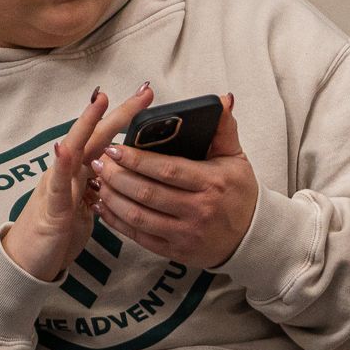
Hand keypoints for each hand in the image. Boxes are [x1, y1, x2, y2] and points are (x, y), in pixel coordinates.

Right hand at [2, 83, 155, 282]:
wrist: (27, 263)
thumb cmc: (59, 233)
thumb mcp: (88, 205)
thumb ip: (102, 186)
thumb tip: (127, 172)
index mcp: (80, 172)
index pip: (106, 138)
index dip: (125, 119)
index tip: (148, 96)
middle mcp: (67, 172)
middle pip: (94, 136)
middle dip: (118, 112)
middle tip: (143, 91)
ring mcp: (58, 187)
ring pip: (74, 151)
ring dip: (86, 125)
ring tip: (100, 102)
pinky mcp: (52, 209)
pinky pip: (58, 185)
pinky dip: (62, 166)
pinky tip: (65, 149)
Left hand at [91, 93, 259, 269]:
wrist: (251, 237)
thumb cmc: (240, 193)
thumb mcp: (236, 159)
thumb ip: (224, 129)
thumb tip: (222, 99)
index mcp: (212, 183)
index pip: (167, 169)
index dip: (137, 159)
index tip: (115, 147)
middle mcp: (199, 209)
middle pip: (147, 192)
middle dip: (117, 176)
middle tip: (99, 162)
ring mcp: (186, 233)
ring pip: (139, 215)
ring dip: (113, 198)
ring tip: (98, 181)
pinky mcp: (176, 251)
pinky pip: (139, 236)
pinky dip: (118, 222)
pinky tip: (105, 207)